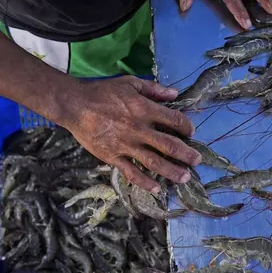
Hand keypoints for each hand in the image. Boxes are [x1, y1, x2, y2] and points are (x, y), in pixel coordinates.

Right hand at [59, 76, 201, 192]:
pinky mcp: (113, 157)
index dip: (187, 127)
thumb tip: (175, 94)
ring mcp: (125, 145)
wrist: (74, 104)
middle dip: (186, 154)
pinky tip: (156, 188)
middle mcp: (138, 129)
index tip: (191, 132)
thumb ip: (154, 89)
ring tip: (185, 177)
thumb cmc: (103, 92)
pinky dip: (145, 182)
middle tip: (197, 160)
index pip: (174, 120)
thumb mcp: (130, 83)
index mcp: (144, 109)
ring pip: (154, 162)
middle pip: (169, 145)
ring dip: (172, 171)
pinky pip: (131, 172)